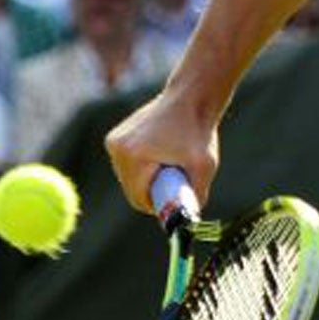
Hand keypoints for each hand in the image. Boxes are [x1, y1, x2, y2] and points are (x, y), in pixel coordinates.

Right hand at [105, 90, 218, 214]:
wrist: (191, 97)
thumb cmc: (199, 131)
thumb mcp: (205, 167)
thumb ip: (196, 196)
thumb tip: (187, 222)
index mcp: (133, 156)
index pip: (139, 198)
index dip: (158, 204)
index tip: (175, 194)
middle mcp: (117, 148)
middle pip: (132, 189)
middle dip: (153, 189)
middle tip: (176, 177)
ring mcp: (114, 141)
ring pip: (129, 178)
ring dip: (147, 178)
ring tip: (170, 159)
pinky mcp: (115, 137)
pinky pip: (128, 164)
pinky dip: (143, 165)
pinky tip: (160, 150)